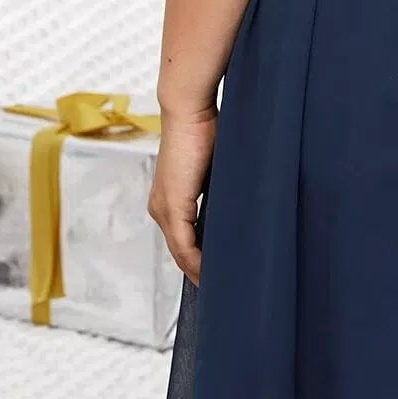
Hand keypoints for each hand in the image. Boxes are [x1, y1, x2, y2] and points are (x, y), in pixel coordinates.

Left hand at [146, 107, 215, 286]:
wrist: (190, 111)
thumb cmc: (206, 132)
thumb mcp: (215, 169)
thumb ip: (219, 192)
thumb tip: (237, 210)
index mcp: (168, 199)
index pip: (182, 240)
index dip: (198, 259)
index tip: (218, 273)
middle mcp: (160, 207)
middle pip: (180, 251)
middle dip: (200, 270)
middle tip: (222, 287)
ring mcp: (164, 208)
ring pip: (180, 251)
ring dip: (199, 269)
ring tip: (220, 284)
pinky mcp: (173, 206)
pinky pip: (183, 244)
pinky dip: (196, 260)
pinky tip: (210, 272)